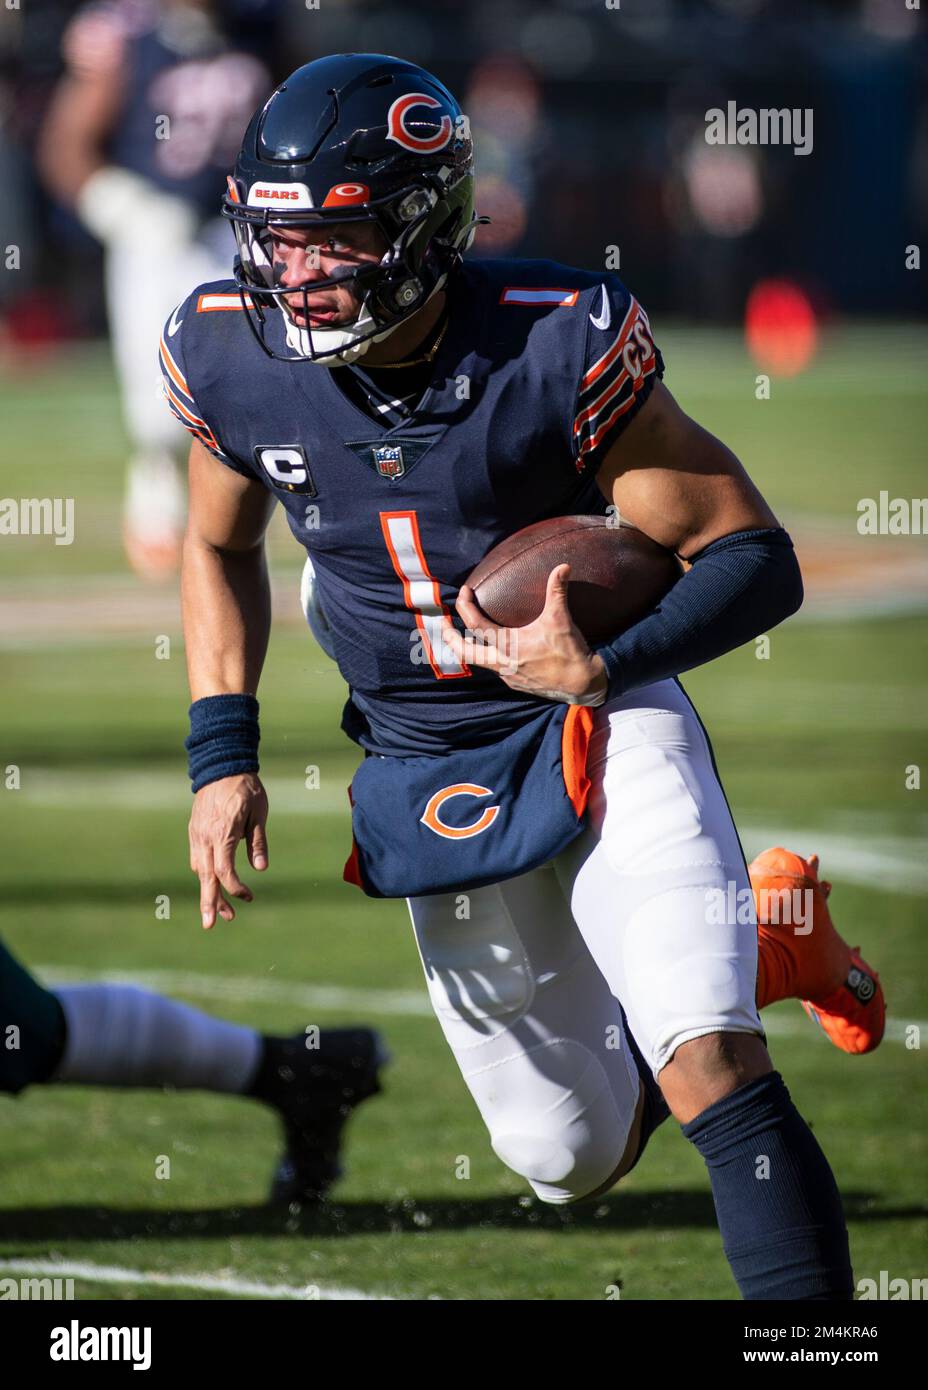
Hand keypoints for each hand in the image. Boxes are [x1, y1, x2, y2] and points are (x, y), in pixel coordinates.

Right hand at [188, 773, 268, 928]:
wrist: (222, 765)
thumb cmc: (246, 789)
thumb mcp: (259, 814)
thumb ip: (258, 842)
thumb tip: (261, 869)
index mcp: (223, 833)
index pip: (225, 870)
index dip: (235, 889)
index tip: (249, 897)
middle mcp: (205, 837)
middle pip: (206, 877)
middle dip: (209, 903)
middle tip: (211, 926)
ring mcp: (197, 834)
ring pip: (200, 869)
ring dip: (208, 890)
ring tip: (219, 911)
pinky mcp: (194, 830)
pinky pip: (197, 858)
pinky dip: (204, 874)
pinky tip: (213, 883)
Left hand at [445, 564, 607, 704]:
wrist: (582, 685)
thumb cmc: (570, 652)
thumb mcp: (561, 620)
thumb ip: (558, 591)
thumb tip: (563, 566)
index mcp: (508, 645)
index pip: (476, 624)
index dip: (465, 606)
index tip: (464, 592)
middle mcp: (502, 663)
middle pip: (464, 652)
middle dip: (450, 637)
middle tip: (443, 623)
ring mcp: (508, 677)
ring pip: (479, 662)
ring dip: (470, 648)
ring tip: (465, 636)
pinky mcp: (517, 684)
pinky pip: (496, 670)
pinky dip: (490, 658)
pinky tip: (497, 650)